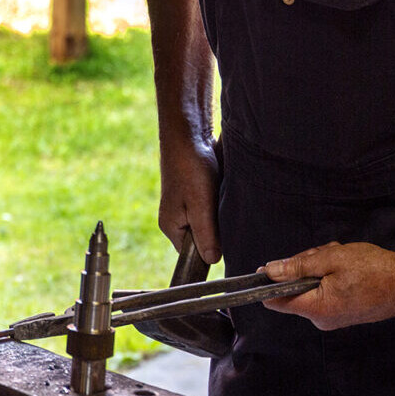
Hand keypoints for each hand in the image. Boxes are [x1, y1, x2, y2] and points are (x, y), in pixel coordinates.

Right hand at [158, 138, 221, 263]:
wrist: (189, 134)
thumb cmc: (191, 168)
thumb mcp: (200, 206)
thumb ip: (205, 235)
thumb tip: (212, 260)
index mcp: (170, 226)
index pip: (192, 253)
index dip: (210, 248)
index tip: (223, 234)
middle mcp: (175, 219)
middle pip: (202, 239)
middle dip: (216, 230)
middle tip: (223, 211)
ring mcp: (184, 206)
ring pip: (208, 222)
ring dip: (219, 214)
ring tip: (221, 198)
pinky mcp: (195, 194)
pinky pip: (210, 208)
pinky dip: (219, 202)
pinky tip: (221, 191)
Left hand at [259, 242, 394, 330]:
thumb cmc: (376, 269)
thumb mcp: (332, 259)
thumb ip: (298, 266)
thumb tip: (270, 271)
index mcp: (317, 308)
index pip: (276, 301)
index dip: (268, 283)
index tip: (267, 268)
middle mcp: (322, 320)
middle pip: (295, 290)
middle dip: (304, 268)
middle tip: (324, 253)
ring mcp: (334, 319)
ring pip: (311, 288)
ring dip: (321, 269)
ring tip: (342, 259)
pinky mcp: (343, 314)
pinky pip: (325, 292)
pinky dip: (331, 278)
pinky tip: (348, 268)